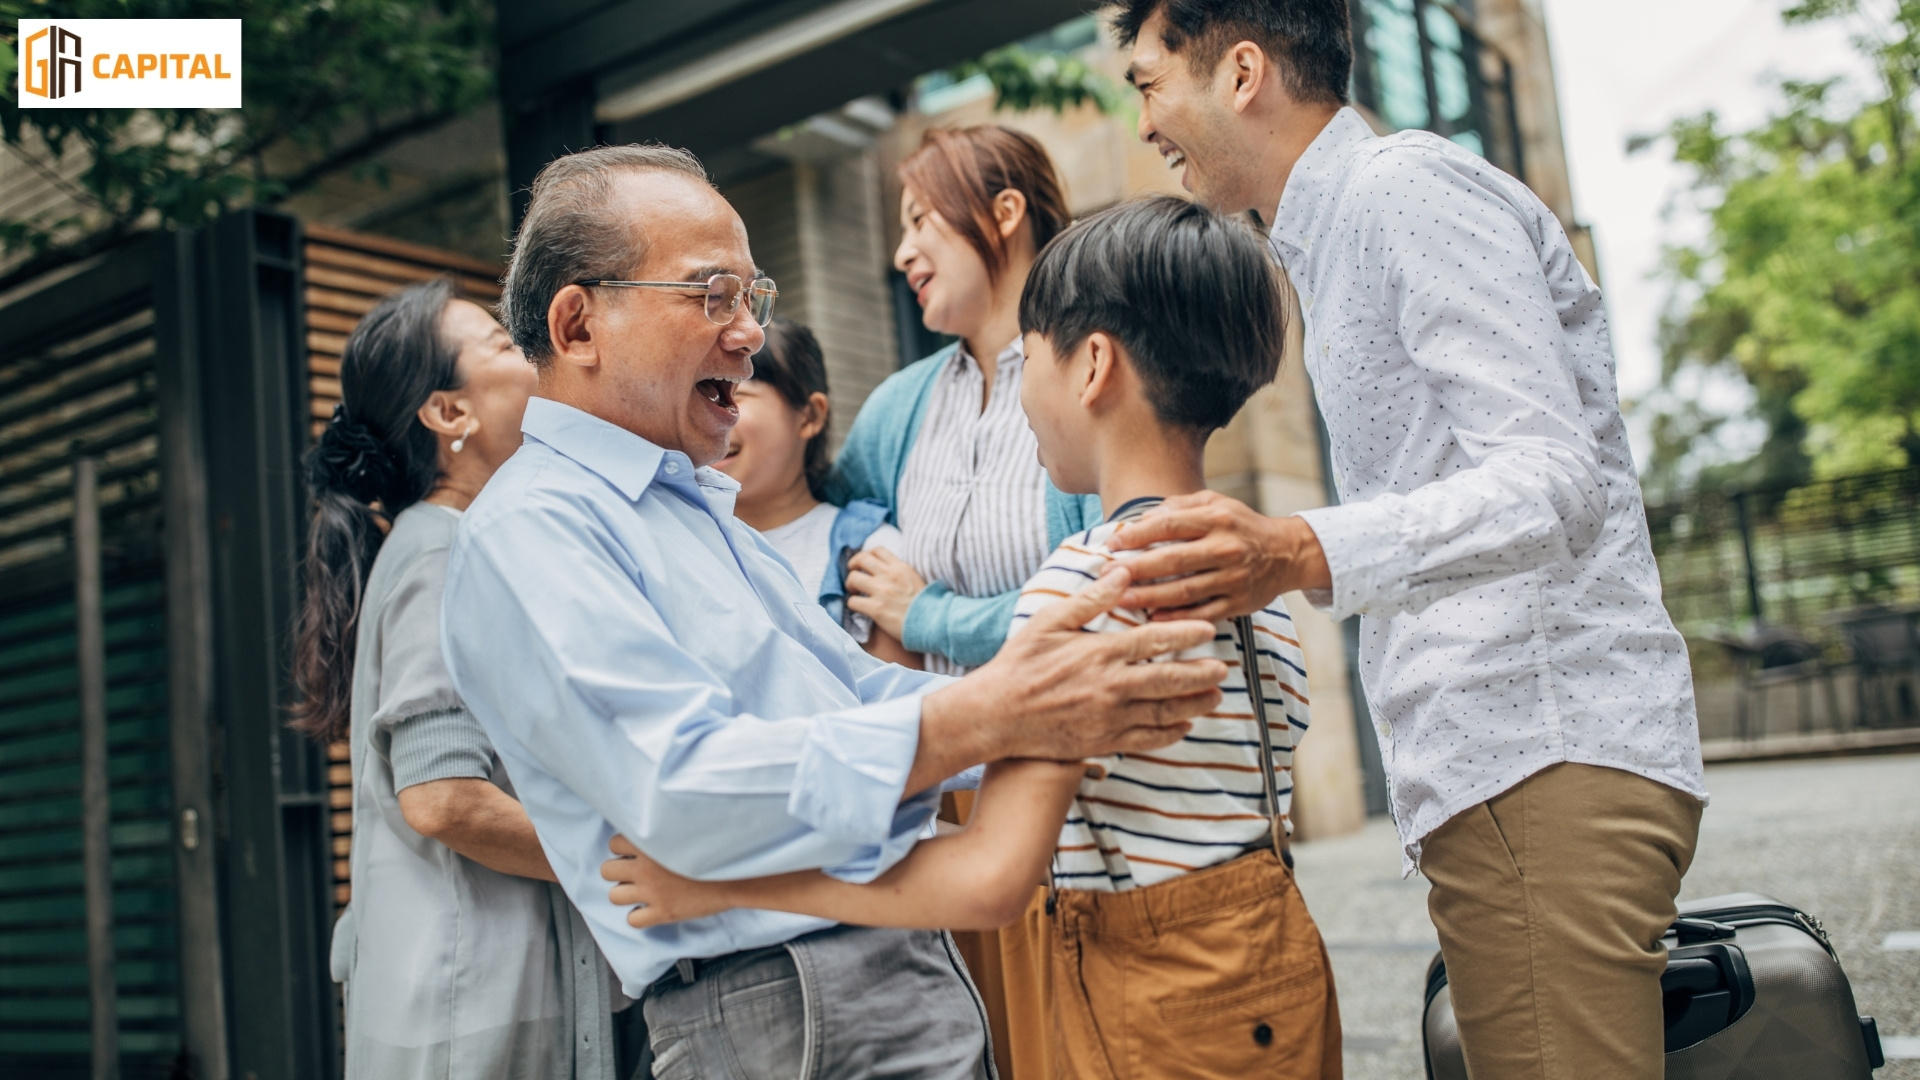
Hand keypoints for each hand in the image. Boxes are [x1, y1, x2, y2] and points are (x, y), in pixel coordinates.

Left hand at [602, 834, 735, 928]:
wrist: (737, 875)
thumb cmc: (717, 848)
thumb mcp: (689, 828)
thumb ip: (666, 828)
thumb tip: (654, 824)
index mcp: (651, 843)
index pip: (614, 843)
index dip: (624, 848)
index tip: (637, 852)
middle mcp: (646, 868)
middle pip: (607, 870)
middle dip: (619, 871)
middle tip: (636, 872)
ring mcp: (652, 892)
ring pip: (614, 896)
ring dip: (626, 893)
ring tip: (643, 890)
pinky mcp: (662, 913)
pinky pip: (633, 920)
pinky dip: (640, 916)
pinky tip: (652, 908)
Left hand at [846, 547, 926, 640]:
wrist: (933, 622)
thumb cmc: (927, 605)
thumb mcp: (916, 580)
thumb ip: (901, 574)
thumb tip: (889, 573)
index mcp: (900, 567)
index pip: (877, 550)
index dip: (866, 556)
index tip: (864, 565)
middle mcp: (889, 575)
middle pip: (860, 559)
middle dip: (853, 566)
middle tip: (854, 577)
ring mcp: (881, 591)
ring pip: (853, 578)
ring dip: (850, 585)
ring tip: (855, 593)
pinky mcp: (876, 609)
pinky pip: (853, 601)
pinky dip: (852, 604)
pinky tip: (859, 608)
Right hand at [907, 566, 1226, 792]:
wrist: (995, 716)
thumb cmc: (1019, 664)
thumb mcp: (1049, 622)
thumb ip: (1089, 599)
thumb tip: (1121, 572)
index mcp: (1099, 653)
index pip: (1154, 642)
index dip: (1186, 634)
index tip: (1209, 629)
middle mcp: (1110, 687)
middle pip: (1169, 680)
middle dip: (1201, 675)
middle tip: (1223, 669)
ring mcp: (1108, 718)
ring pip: (1163, 712)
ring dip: (1193, 704)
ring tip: (1214, 697)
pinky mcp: (1102, 742)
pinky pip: (1145, 739)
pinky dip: (1168, 734)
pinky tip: (1183, 727)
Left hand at [1104, 491, 1329, 620]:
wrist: (1287, 553)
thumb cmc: (1242, 526)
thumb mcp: (1216, 503)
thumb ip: (1179, 507)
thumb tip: (1143, 519)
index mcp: (1217, 518)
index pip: (1169, 525)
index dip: (1137, 535)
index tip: (1112, 544)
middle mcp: (1226, 548)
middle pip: (1172, 560)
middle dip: (1135, 569)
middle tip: (1106, 575)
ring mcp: (1233, 578)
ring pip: (1184, 591)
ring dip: (1149, 597)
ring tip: (1120, 599)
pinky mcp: (1238, 602)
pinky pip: (1202, 613)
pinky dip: (1177, 618)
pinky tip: (1153, 620)